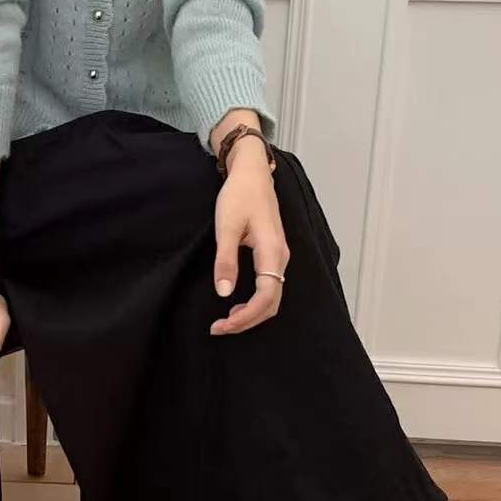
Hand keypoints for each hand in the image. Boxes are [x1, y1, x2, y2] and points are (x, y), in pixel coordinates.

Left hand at [209, 141, 288, 335]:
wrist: (252, 173)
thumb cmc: (239, 195)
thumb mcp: (226, 227)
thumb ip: (225, 260)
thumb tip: (224, 292)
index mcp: (272, 251)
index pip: (265, 296)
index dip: (246, 316)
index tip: (223, 325)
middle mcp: (281, 257)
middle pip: (272, 303)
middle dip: (248, 321)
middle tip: (219, 328)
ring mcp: (279, 256)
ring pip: (272, 297)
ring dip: (251, 313)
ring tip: (226, 320)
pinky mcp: (273, 254)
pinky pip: (270, 287)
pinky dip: (255, 302)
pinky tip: (237, 304)